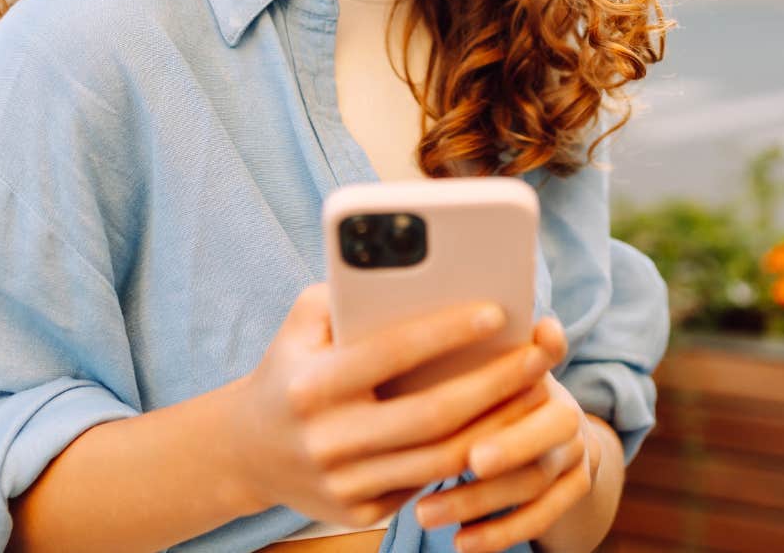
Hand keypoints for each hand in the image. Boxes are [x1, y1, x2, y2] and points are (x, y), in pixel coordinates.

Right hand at [222, 283, 559, 528]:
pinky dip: (467, 455)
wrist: (245, 451)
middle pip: (432, 415)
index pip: (390, 354)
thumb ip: (345, 293)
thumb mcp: (301, 324)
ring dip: (497, 425)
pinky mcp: (359, 512)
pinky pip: (427, 483)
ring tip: (534, 391)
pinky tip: (501, 427)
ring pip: (440, 458)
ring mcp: (344, 483)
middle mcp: (327, 439)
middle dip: (494, 384)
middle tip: (538, 355)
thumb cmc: (290, 369)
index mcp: (311, 384)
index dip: (446, 333)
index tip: (496, 312)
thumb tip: (411, 272)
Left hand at [411, 318, 594, 552]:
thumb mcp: (471, 363)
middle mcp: (567, 407)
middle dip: (509, 445)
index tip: (499, 370)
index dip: (526, 365)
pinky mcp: (577, 488)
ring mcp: (578, 451)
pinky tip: (460, 543)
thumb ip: (447, 351)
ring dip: (479, 500)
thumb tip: (391, 325)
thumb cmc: (480, 388)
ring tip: (425, 513)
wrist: (543, 429)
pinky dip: (500, 531)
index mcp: (542, 365)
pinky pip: (543, 516)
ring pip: (535, 479)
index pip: (544, 356)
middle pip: (548, 426)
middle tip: (465, 461)